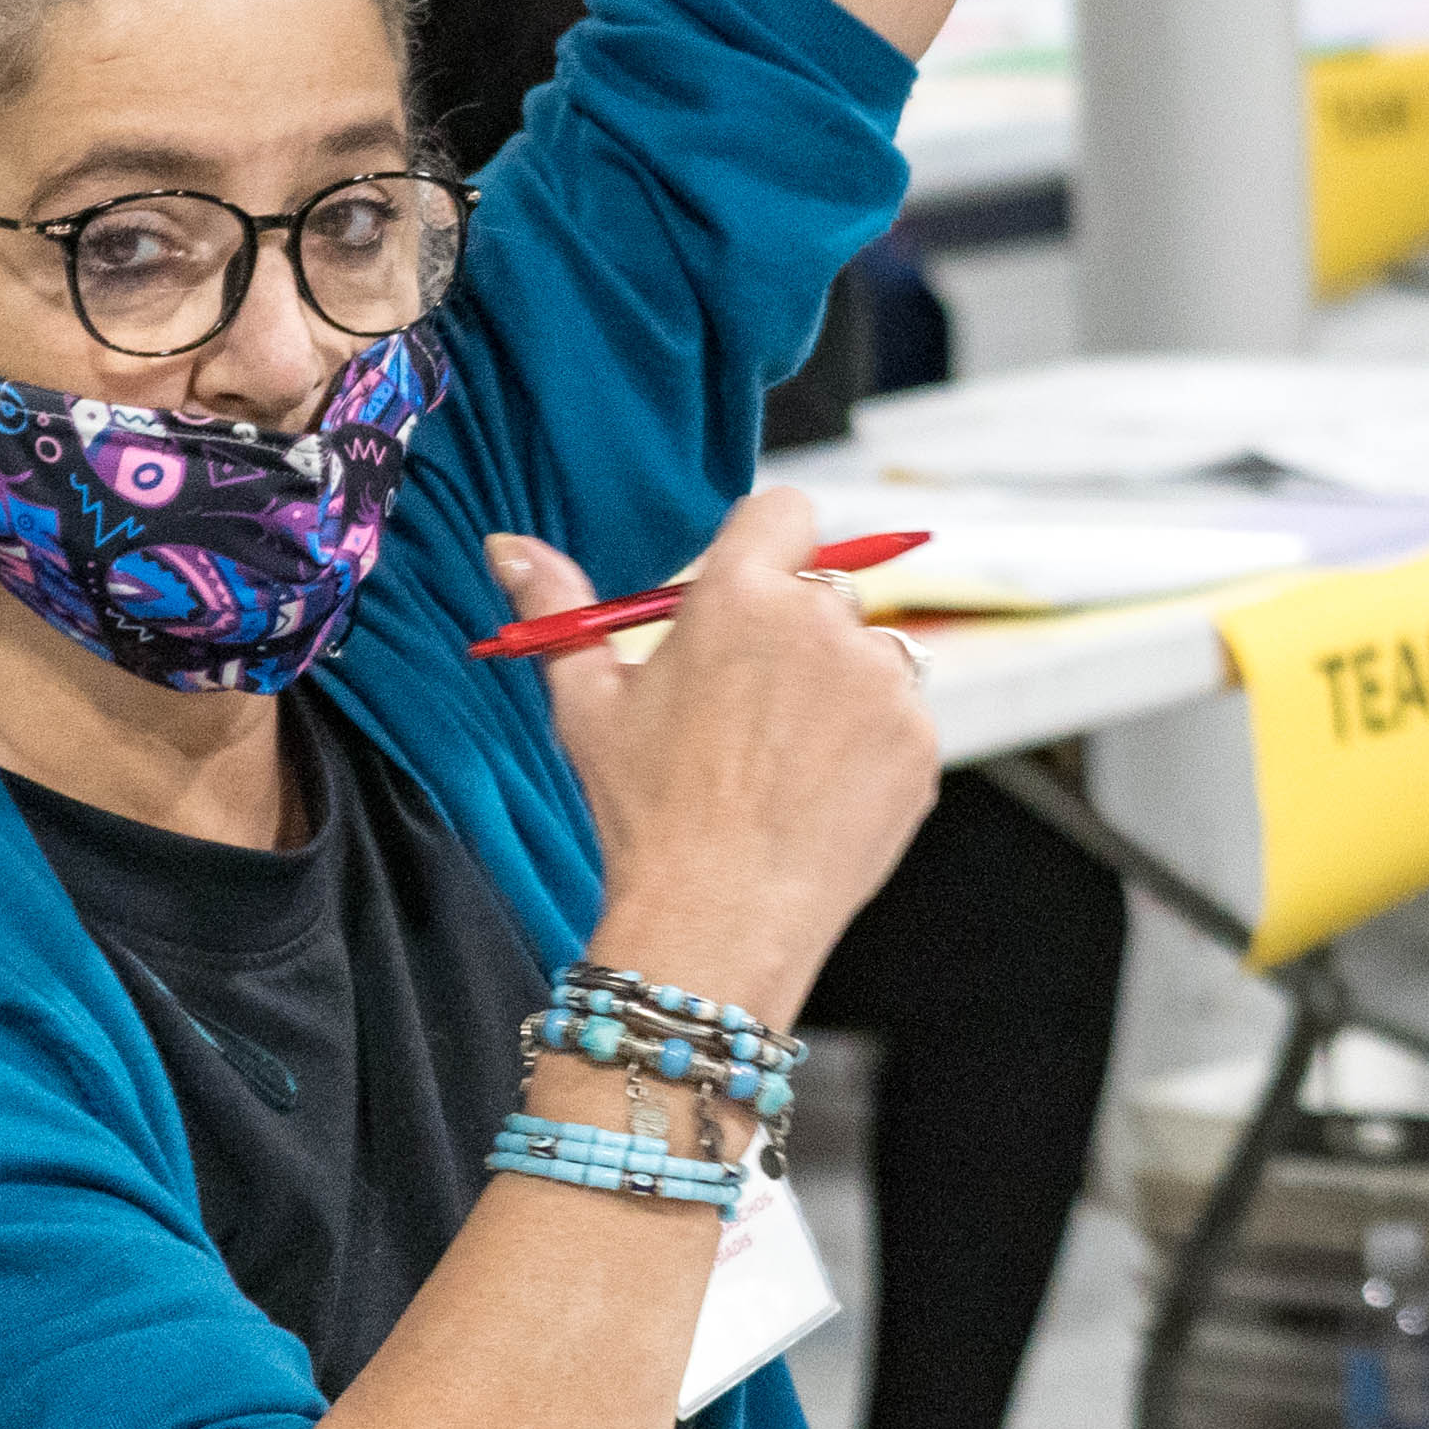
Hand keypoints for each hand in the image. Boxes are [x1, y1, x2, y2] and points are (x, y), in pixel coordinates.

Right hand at [496, 490, 938, 1028]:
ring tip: (777, 758)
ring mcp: (884, 681)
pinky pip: (898, 715)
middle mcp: (824, 621)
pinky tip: (814, 790)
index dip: (763, 547)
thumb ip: (556, 609)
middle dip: (791, 631)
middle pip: (823, 589)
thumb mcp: (586, 706)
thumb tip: (510, 546)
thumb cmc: (647, 814)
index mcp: (742, 595)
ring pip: (867, 652)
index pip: (784, 511)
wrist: (718, 917)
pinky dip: (867, 742)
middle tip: (744, 705)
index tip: (743, 594)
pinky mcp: (919, 737)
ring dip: (835, 685)